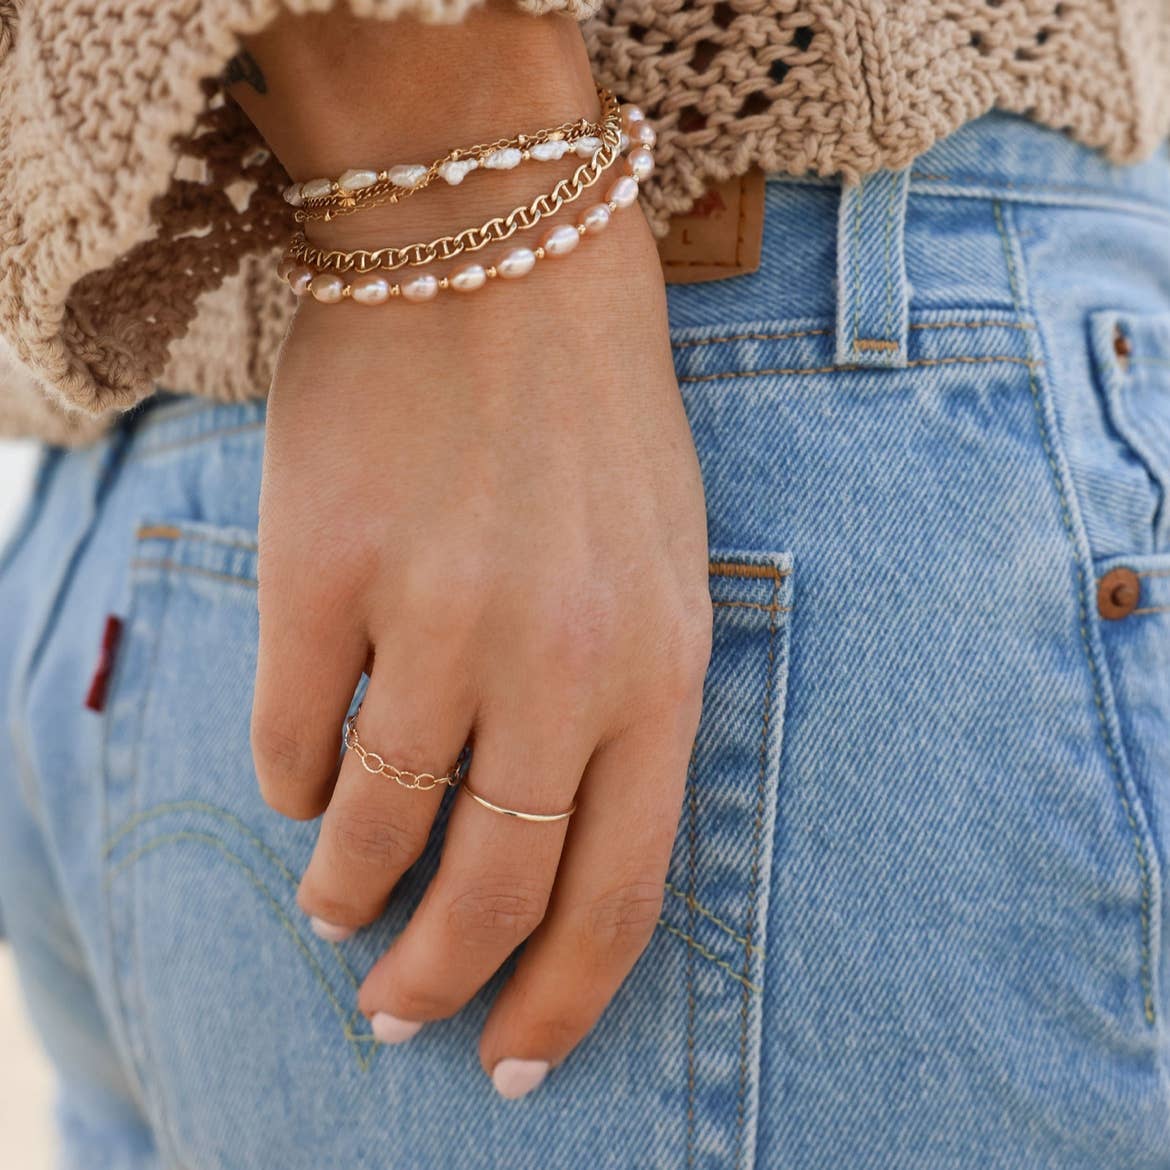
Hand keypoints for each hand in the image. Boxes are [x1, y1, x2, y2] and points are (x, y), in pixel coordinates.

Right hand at [237, 4, 711, 1096]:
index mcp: (661, 669)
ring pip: (373, 832)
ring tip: (337, 911)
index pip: (617, 896)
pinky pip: (290, 741)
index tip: (513, 1058)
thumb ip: (625, 712)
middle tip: (399, 1017)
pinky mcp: (323, 574)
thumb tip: (536, 844)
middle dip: (438, 982)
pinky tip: (302, 787)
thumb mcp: (664, 572)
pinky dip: (290, 788)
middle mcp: (557, 663)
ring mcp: (435, 619)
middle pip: (491, 894)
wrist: (502, 253)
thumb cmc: (594, 422)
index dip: (562, 1004)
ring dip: (348, 894)